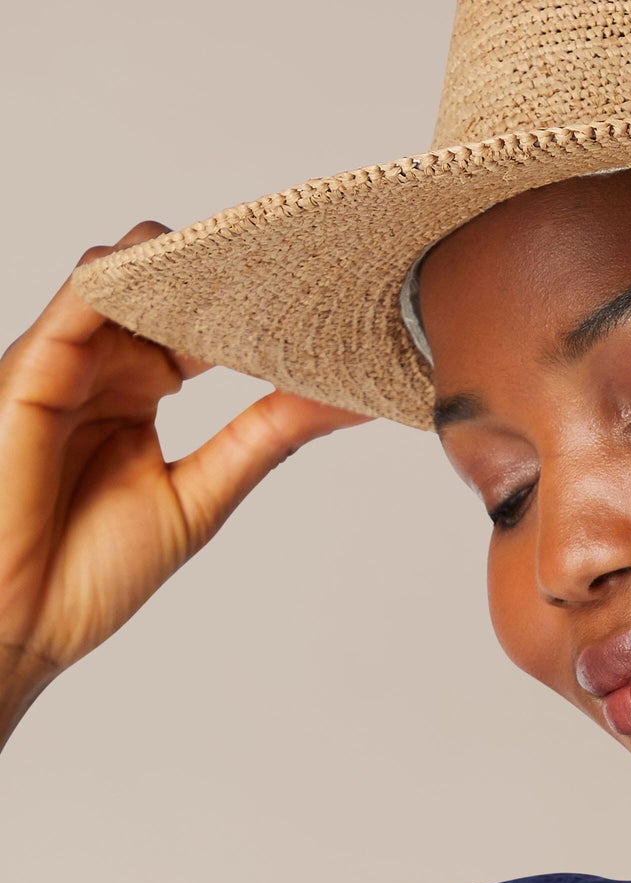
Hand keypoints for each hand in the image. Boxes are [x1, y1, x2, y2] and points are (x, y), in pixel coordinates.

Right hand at [0, 223, 368, 745]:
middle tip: (304, 265)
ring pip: (126, 275)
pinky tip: (181, 271)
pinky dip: (129, 275)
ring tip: (254, 260)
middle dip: (230, 271)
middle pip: (169, 285)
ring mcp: (68, 361)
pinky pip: (80, 298)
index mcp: (140, 390)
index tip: (329, 295)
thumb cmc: (89, 571)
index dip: (258, 305)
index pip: (204, 322)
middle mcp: (103, 366)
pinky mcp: (34, 368)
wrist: (20, 622)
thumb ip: (266, 436)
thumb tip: (347, 398)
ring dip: (186, 261)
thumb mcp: (201, 495)